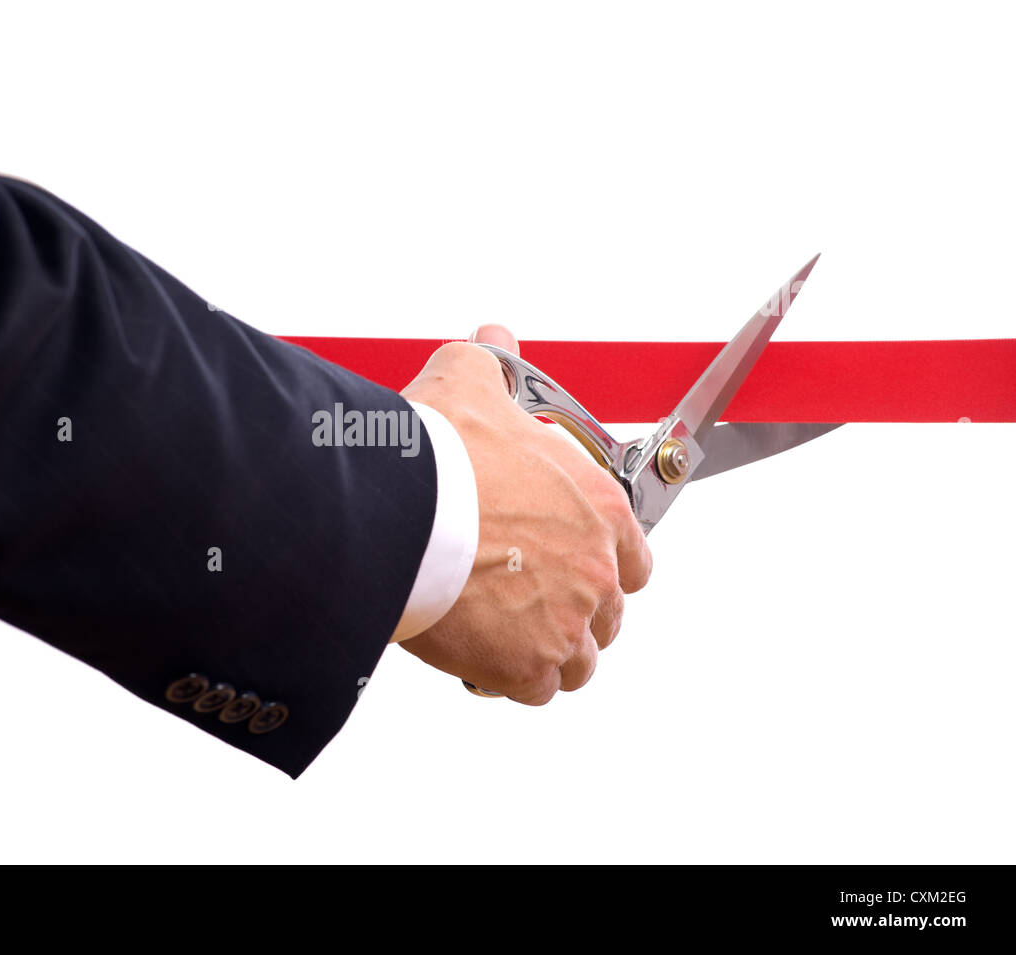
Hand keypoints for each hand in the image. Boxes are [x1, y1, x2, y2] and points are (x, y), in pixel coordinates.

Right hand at [398, 325, 652, 702]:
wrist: (398, 513)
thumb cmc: (440, 455)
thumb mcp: (470, 384)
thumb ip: (492, 363)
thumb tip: (492, 338)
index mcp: (599, 509)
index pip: (634, 560)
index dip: (603, 566)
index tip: (575, 567)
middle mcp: (595, 571)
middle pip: (607, 616)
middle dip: (571, 612)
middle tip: (525, 599)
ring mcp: (565, 624)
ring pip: (576, 663)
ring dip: (546, 653)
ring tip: (505, 636)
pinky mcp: (524, 667)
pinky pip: (532, 690)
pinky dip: (509, 680)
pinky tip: (480, 659)